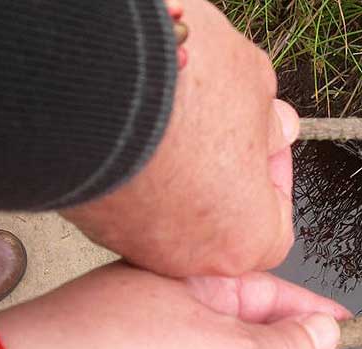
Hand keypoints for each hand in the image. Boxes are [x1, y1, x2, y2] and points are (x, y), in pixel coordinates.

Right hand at [61, 0, 298, 276]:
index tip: (266, 139)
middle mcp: (185, 258)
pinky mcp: (86, 219)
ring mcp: (129, 243)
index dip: (273, 171)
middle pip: (219, 219)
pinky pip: (129, 198)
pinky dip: (139, 169)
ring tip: (176, 120)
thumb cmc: (184, 90)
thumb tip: (276, 130)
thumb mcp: (252, 86)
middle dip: (226, 171)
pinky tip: (140, 129)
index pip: (275, 222)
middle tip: (224, 126)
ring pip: (170, 211)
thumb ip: (270, 121)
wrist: (86, 78)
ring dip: (180, 172)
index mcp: (244, 239)